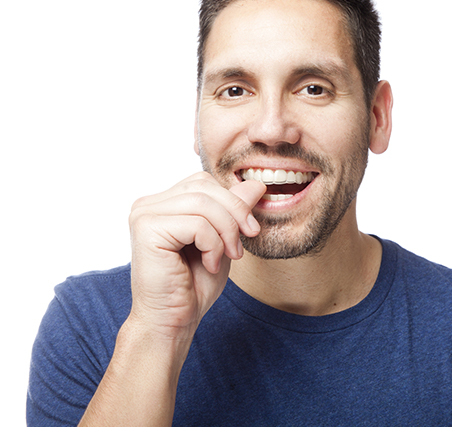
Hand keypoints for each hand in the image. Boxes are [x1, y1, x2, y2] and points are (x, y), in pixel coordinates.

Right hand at [127, 172, 265, 339]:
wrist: (173, 322)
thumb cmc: (194, 285)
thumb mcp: (223, 240)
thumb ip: (234, 210)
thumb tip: (256, 184)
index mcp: (162, 203)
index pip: (203, 182)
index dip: (232, 201)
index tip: (249, 230)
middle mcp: (148, 204)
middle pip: (203, 186)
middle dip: (234, 213)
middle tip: (242, 245)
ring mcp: (143, 215)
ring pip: (203, 203)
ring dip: (226, 232)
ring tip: (227, 256)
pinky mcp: (147, 229)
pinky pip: (196, 223)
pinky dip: (213, 245)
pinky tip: (209, 264)